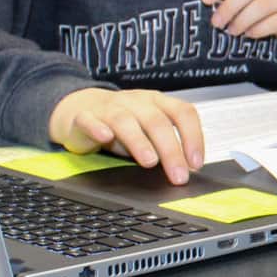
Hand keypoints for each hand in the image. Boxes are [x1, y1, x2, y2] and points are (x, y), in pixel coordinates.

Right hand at [47, 86, 204, 183]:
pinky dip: (98, 128)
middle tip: (178, 175)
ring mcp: (109, 107)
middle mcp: (135, 102)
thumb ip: (165, 146)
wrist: (79, 108)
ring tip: (150, 161)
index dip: (193, 137)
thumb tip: (186, 170)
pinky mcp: (84, 117)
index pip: (182, 112)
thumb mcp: (147, 131)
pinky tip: (105, 137)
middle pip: (156, 121)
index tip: (196, 163)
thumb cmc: (120, 124)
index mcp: (156, 102)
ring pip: (125, 120)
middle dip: (170, 150)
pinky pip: (90, 120)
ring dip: (139, 141)